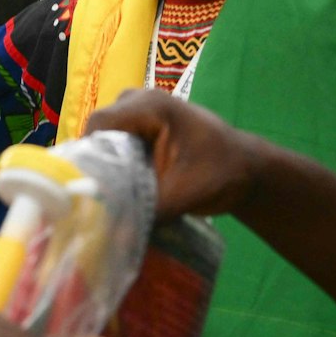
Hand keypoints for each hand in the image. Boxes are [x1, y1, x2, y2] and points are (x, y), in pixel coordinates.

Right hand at [84, 88, 271, 218]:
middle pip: (98, 131)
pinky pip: (116, 139)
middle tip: (99, 196)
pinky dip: (116, 162)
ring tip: (111, 193)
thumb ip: (147, 212)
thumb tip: (110, 236)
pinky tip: (122, 186)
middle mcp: (139, 99)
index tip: (89, 188)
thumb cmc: (221, 175)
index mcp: (150, 107)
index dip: (88, 156)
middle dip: (96, 164)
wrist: (247, 169)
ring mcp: (139, 108)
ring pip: (104, 137)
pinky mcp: (141, 122)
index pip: (98, 125)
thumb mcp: (183, 195)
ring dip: (107, 164)